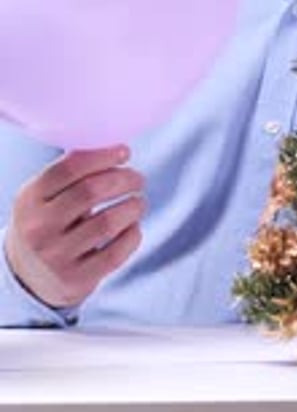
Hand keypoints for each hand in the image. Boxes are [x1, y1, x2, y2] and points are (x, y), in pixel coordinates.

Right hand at [5, 145, 144, 307]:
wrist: (29, 275)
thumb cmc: (49, 221)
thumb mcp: (45, 195)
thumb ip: (71, 172)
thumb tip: (112, 145)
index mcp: (30, 198)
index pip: (69, 168)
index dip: (103, 156)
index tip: (125, 152)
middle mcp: (39, 227)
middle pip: (91, 191)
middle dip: (124, 179)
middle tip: (138, 178)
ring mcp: (55, 256)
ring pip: (108, 223)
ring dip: (133, 206)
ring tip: (139, 202)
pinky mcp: (75, 280)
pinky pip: (115, 254)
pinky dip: (132, 235)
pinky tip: (133, 226)